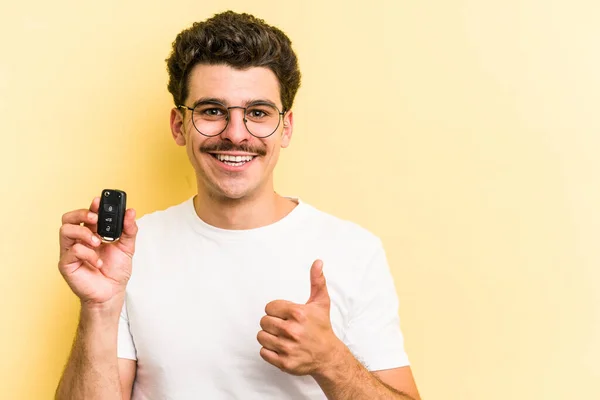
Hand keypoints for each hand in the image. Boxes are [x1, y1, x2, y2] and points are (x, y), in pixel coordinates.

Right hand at [58, 196, 137, 305]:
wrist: (112, 293)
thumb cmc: (116, 271)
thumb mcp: (127, 247)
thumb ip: (129, 229)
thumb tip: (130, 212)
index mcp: (92, 233)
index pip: (87, 214)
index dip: (92, 206)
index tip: (99, 200)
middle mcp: (79, 240)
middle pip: (68, 218)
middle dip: (82, 214)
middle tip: (95, 219)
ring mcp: (70, 251)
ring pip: (65, 230)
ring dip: (84, 232)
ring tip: (97, 242)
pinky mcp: (66, 264)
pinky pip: (72, 251)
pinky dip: (88, 254)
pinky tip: (98, 262)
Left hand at [257, 260, 343, 375]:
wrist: (328, 356)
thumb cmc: (322, 328)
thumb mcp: (321, 302)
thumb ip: (317, 281)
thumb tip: (318, 262)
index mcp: (298, 313)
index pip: (269, 307)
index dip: (275, 310)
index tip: (285, 315)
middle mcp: (292, 330)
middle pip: (264, 322)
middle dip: (272, 323)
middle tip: (284, 326)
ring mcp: (288, 348)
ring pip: (261, 336)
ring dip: (269, 336)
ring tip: (282, 337)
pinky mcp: (284, 362)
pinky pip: (263, 352)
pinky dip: (269, 350)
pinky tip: (281, 347)